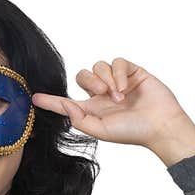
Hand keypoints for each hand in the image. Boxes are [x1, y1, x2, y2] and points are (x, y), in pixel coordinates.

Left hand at [31, 57, 194, 165]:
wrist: (160, 126)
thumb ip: (78, 119)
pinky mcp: (132, 72)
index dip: (51, 100)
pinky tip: (124, 87)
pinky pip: (116, 62)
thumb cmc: (132, 132)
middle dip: (89, 82)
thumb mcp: (100, 130)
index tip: (34, 98)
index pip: (66, 101)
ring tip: (118, 96)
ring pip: (98, 66)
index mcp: (92, 109)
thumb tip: (63, 103)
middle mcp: (102, 94)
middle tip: (102, 94)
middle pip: (82, 76)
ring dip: (106, 79)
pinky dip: (117, 73)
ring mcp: (117, 81)